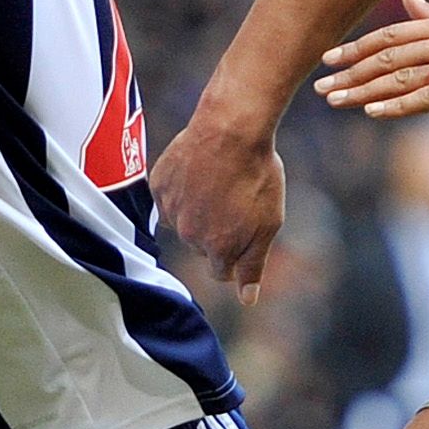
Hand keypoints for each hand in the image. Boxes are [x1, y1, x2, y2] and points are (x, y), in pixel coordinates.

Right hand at [150, 109, 285, 302]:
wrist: (231, 129)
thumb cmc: (257, 175)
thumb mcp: (269, 223)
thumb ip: (254, 264)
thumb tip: (247, 299)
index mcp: (218, 249)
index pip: (222, 271)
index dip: (236, 250)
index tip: (244, 227)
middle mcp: (190, 236)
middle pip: (202, 246)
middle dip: (216, 231)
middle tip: (234, 200)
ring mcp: (171, 210)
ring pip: (184, 222)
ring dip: (197, 210)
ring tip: (217, 182)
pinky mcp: (159, 185)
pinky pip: (168, 197)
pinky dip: (181, 189)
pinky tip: (198, 172)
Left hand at [314, 0, 428, 118]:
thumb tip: (407, 0)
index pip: (392, 34)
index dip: (357, 46)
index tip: (327, 58)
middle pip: (389, 56)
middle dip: (351, 72)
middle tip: (319, 86)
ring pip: (403, 78)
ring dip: (365, 91)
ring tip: (336, 102)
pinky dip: (398, 105)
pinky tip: (374, 113)